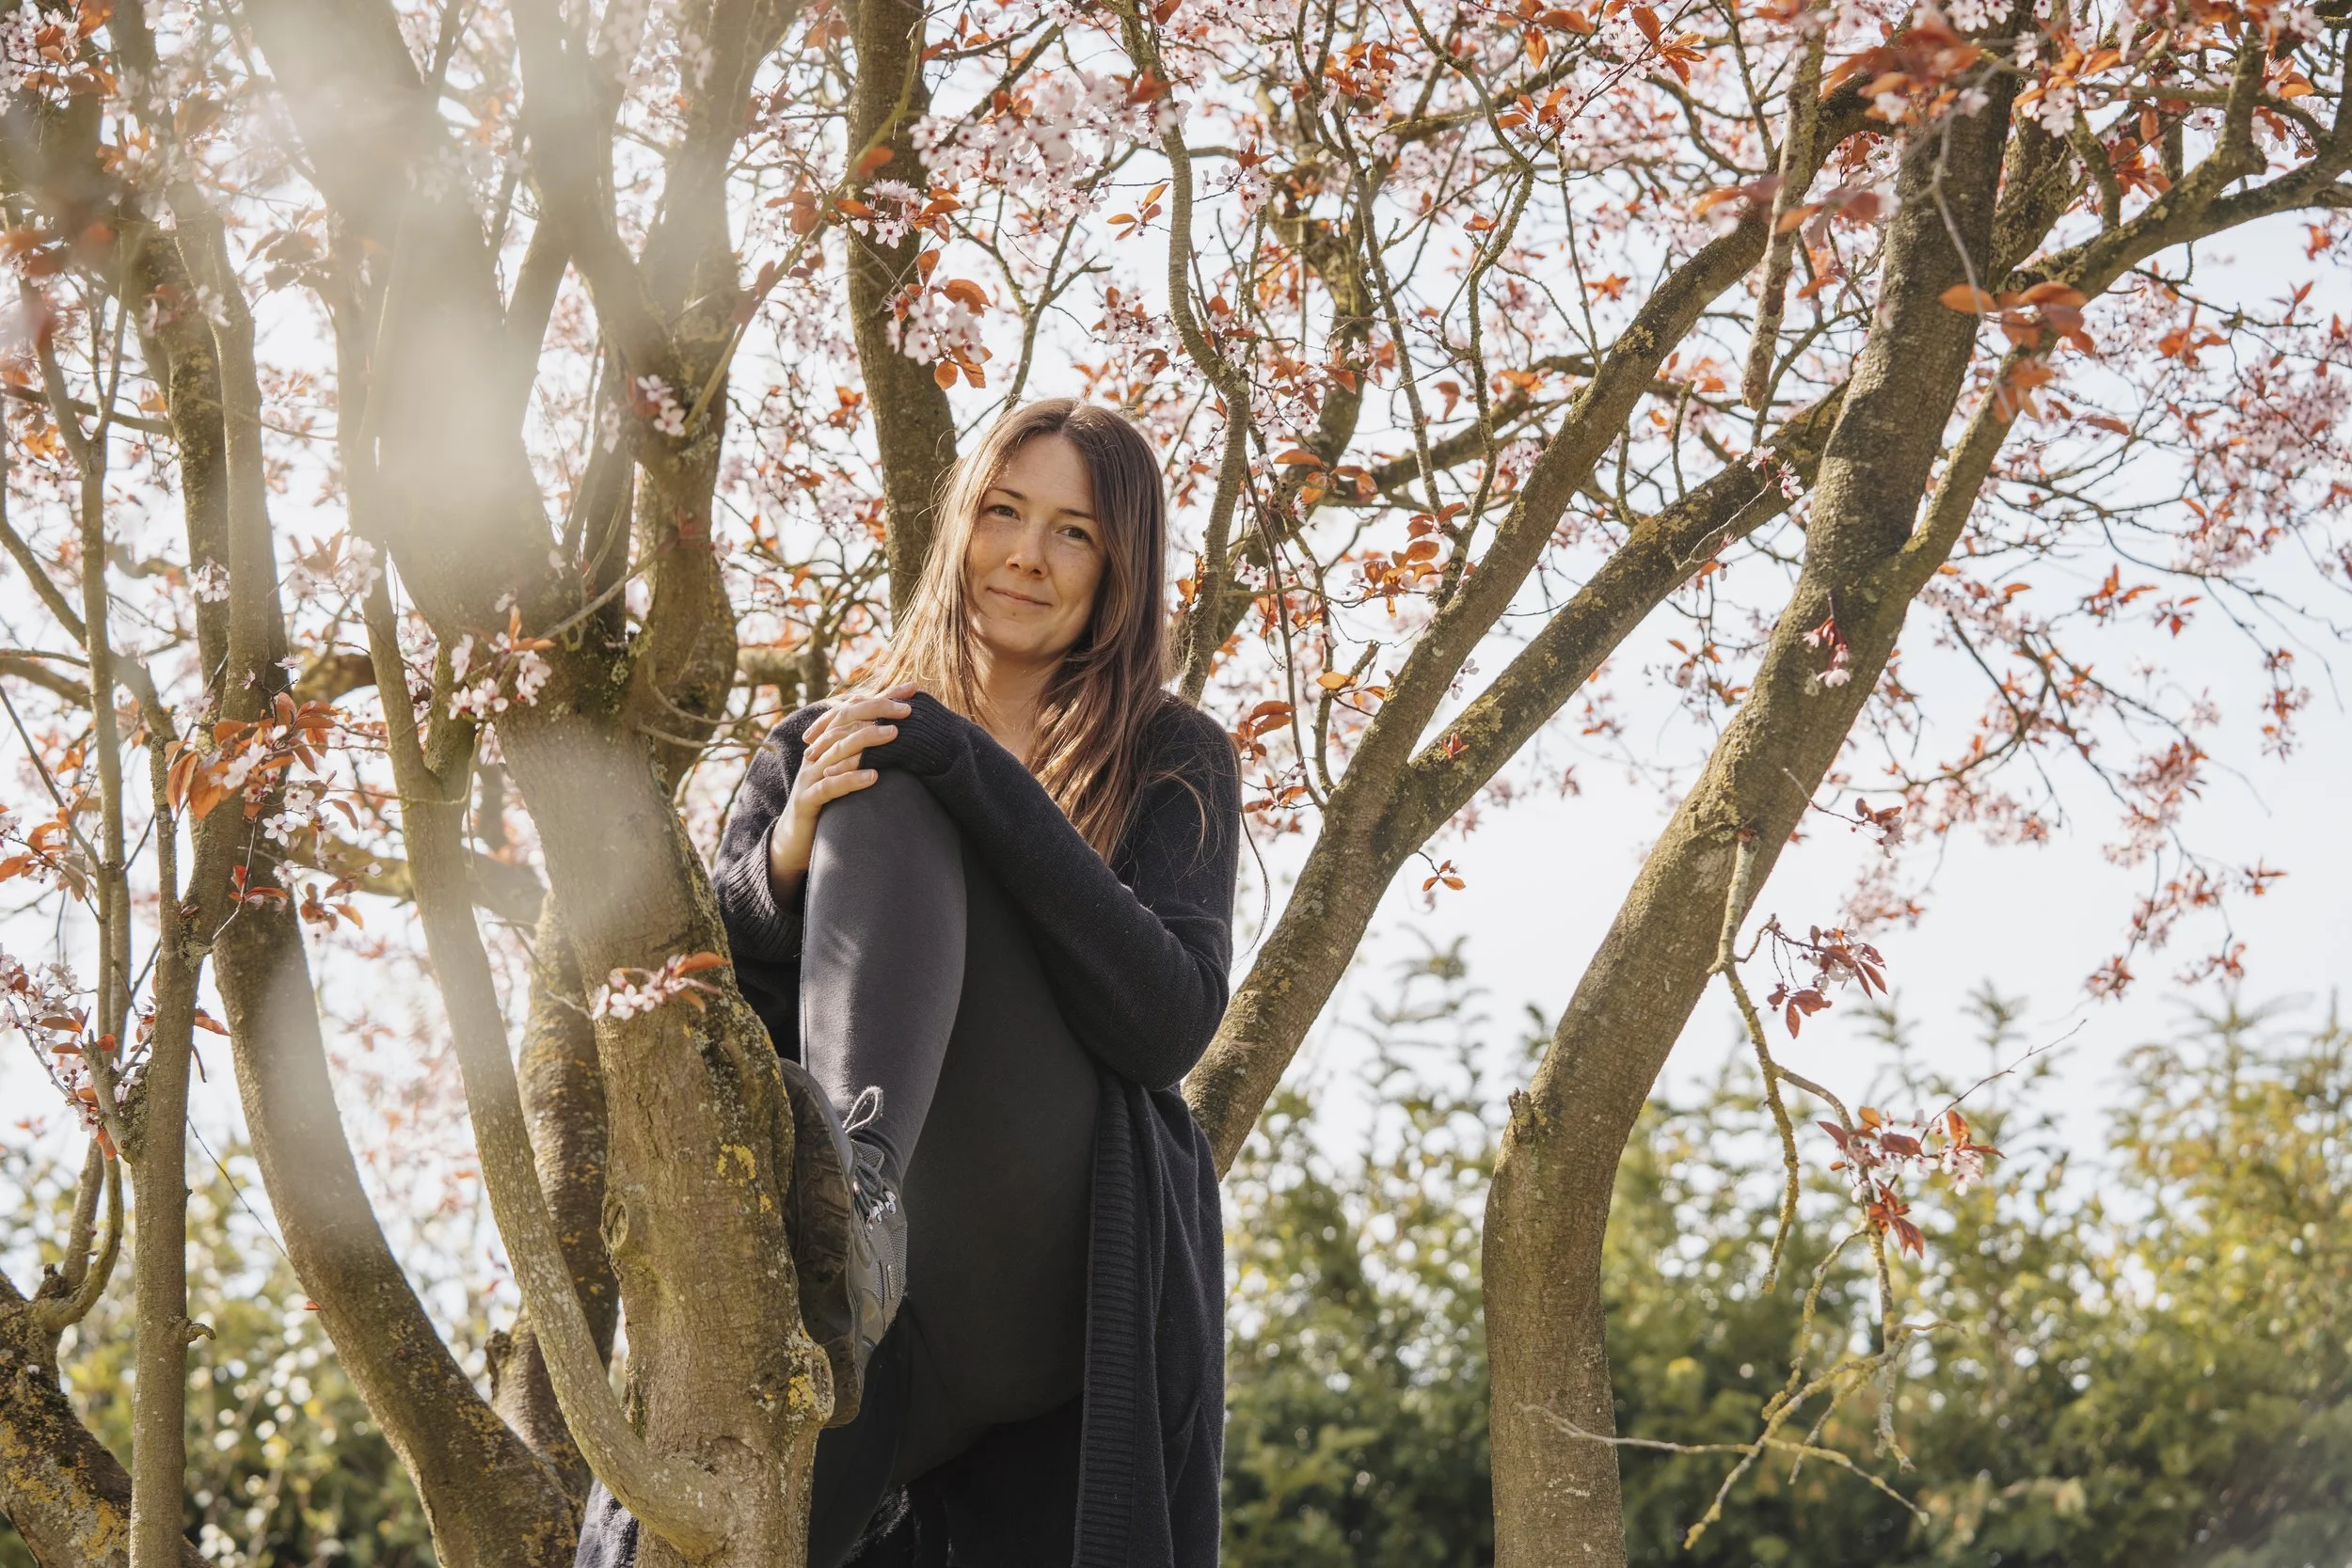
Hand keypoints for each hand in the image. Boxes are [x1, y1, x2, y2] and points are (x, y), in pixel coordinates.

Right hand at [766, 684, 920, 891]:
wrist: (794, 841)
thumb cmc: (830, 805)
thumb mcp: (849, 773)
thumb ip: (869, 753)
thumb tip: (905, 736)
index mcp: (828, 742)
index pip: (856, 710)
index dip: (883, 697)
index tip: (912, 689)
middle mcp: (818, 753)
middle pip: (846, 722)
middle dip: (877, 712)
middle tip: (907, 710)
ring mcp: (810, 775)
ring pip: (839, 750)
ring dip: (868, 741)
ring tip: (894, 734)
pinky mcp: (807, 800)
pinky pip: (829, 787)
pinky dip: (851, 779)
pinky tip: (874, 777)